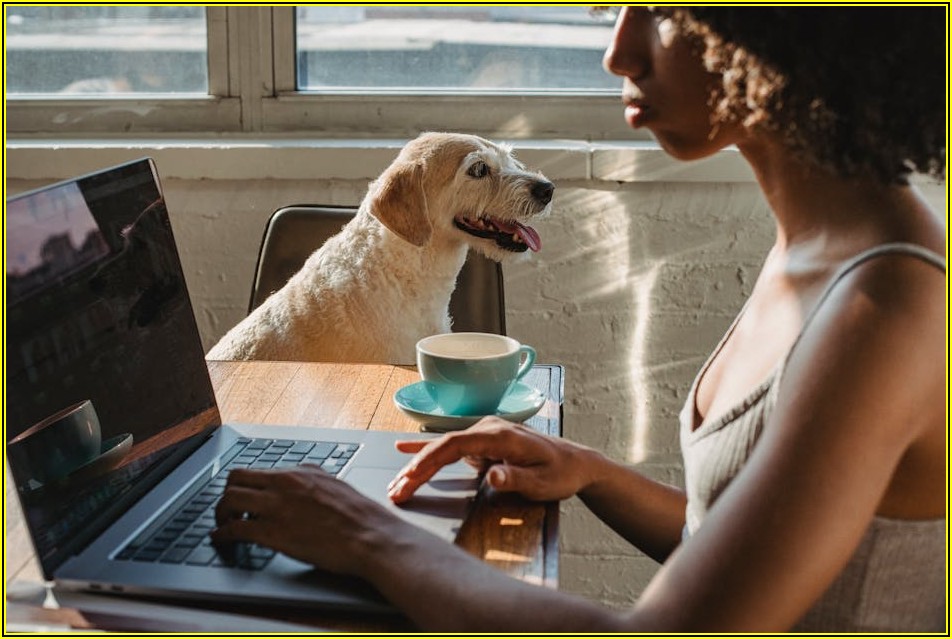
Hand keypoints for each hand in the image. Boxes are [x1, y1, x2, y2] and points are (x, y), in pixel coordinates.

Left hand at [212, 465, 403, 575]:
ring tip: (224, 524)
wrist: (371, 537)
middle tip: (228, 510)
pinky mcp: (272, 532)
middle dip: (227, 494)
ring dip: (221, 513)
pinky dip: (222, 535)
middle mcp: (285, 484)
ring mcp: (277, 507)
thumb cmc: (361, 517)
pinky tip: (222, 540)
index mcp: (301, 472)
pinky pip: (234, 529)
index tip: (243, 497)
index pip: (258, 470)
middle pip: (236, 478)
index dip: (246, 486)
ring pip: (229, 500)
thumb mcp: (336, 485)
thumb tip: (304, 479)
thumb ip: (314, 480)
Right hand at [388, 417, 595, 503]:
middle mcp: (488, 428)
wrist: (575, 463)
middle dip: (416, 468)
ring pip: (443, 448)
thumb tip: (491, 475)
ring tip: (396, 483)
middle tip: (396, 491)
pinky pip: (451, 446)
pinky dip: (428, 448)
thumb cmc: (560, 474)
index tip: (410, 480)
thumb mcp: (542, 483)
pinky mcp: (484, 442)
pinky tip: (405, 449)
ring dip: (418, 466)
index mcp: (500, 436)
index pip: (454, 445)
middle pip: (443, 446)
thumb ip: (515, 478)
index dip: (428, 462)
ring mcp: (485, 433)